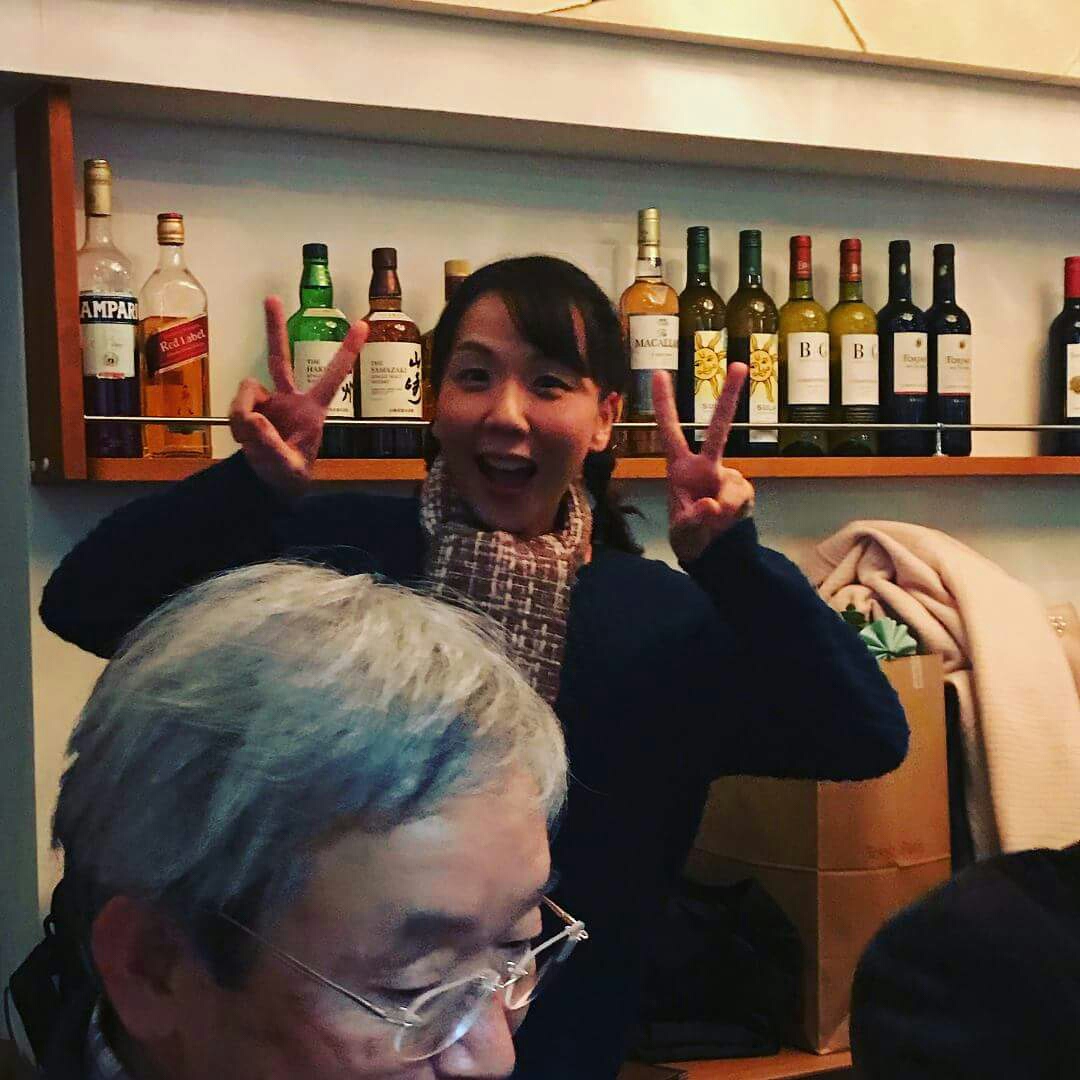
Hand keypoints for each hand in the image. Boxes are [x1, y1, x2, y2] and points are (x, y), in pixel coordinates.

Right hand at [228, 297, 367, 496]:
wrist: (266, 483)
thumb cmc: (288, 475)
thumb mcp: (286, 467)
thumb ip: (270, 446)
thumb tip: (253, 418)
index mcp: (313, 410)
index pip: (333, 376)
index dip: (347, 351)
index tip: (363, 325)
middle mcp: (290, 399)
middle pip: (280, 358)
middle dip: (274, 328)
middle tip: (271, 298)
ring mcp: (268, 401)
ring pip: (247, 387)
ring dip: (243, 412)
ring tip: (250, 438)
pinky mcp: (250, 407)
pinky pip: (237, 404)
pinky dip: (237, 420)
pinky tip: (244, 437)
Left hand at [652, 364, 755, 562]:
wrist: (715, 553)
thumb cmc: (690, 536)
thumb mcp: (684, 532)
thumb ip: (694, 520)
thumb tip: (712, 504)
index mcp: (681, 468)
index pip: (670, 431)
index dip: (664, 404)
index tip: (659, 372)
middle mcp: (706, 466)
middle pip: (720, 428)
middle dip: (731, 396)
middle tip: (741, 364)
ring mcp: (728, 476)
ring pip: (732, 487)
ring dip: (723, 510)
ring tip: (711, 525)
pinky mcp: (743, 490)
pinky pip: (739, 501)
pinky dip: (731, 515)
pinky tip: (726, 523)